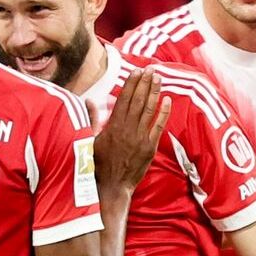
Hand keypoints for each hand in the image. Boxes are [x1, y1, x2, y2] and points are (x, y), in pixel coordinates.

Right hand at [93, 68, 170, 190]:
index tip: (137, 71)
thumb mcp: (88, 140)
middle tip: (151, 69)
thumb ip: (92, 119)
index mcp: (112, 126)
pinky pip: (158, 127)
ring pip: (148, 110)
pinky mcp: (149, 148)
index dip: (131, 83)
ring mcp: (139, 138)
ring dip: (154, 92)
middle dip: (144, 83)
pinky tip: (167, 100)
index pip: (123, 99)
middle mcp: (126, 129)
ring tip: (158, 78)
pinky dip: (163, 113)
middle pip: (137, 101)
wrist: (111, 186)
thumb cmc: (98, 165)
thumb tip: (90, 100)